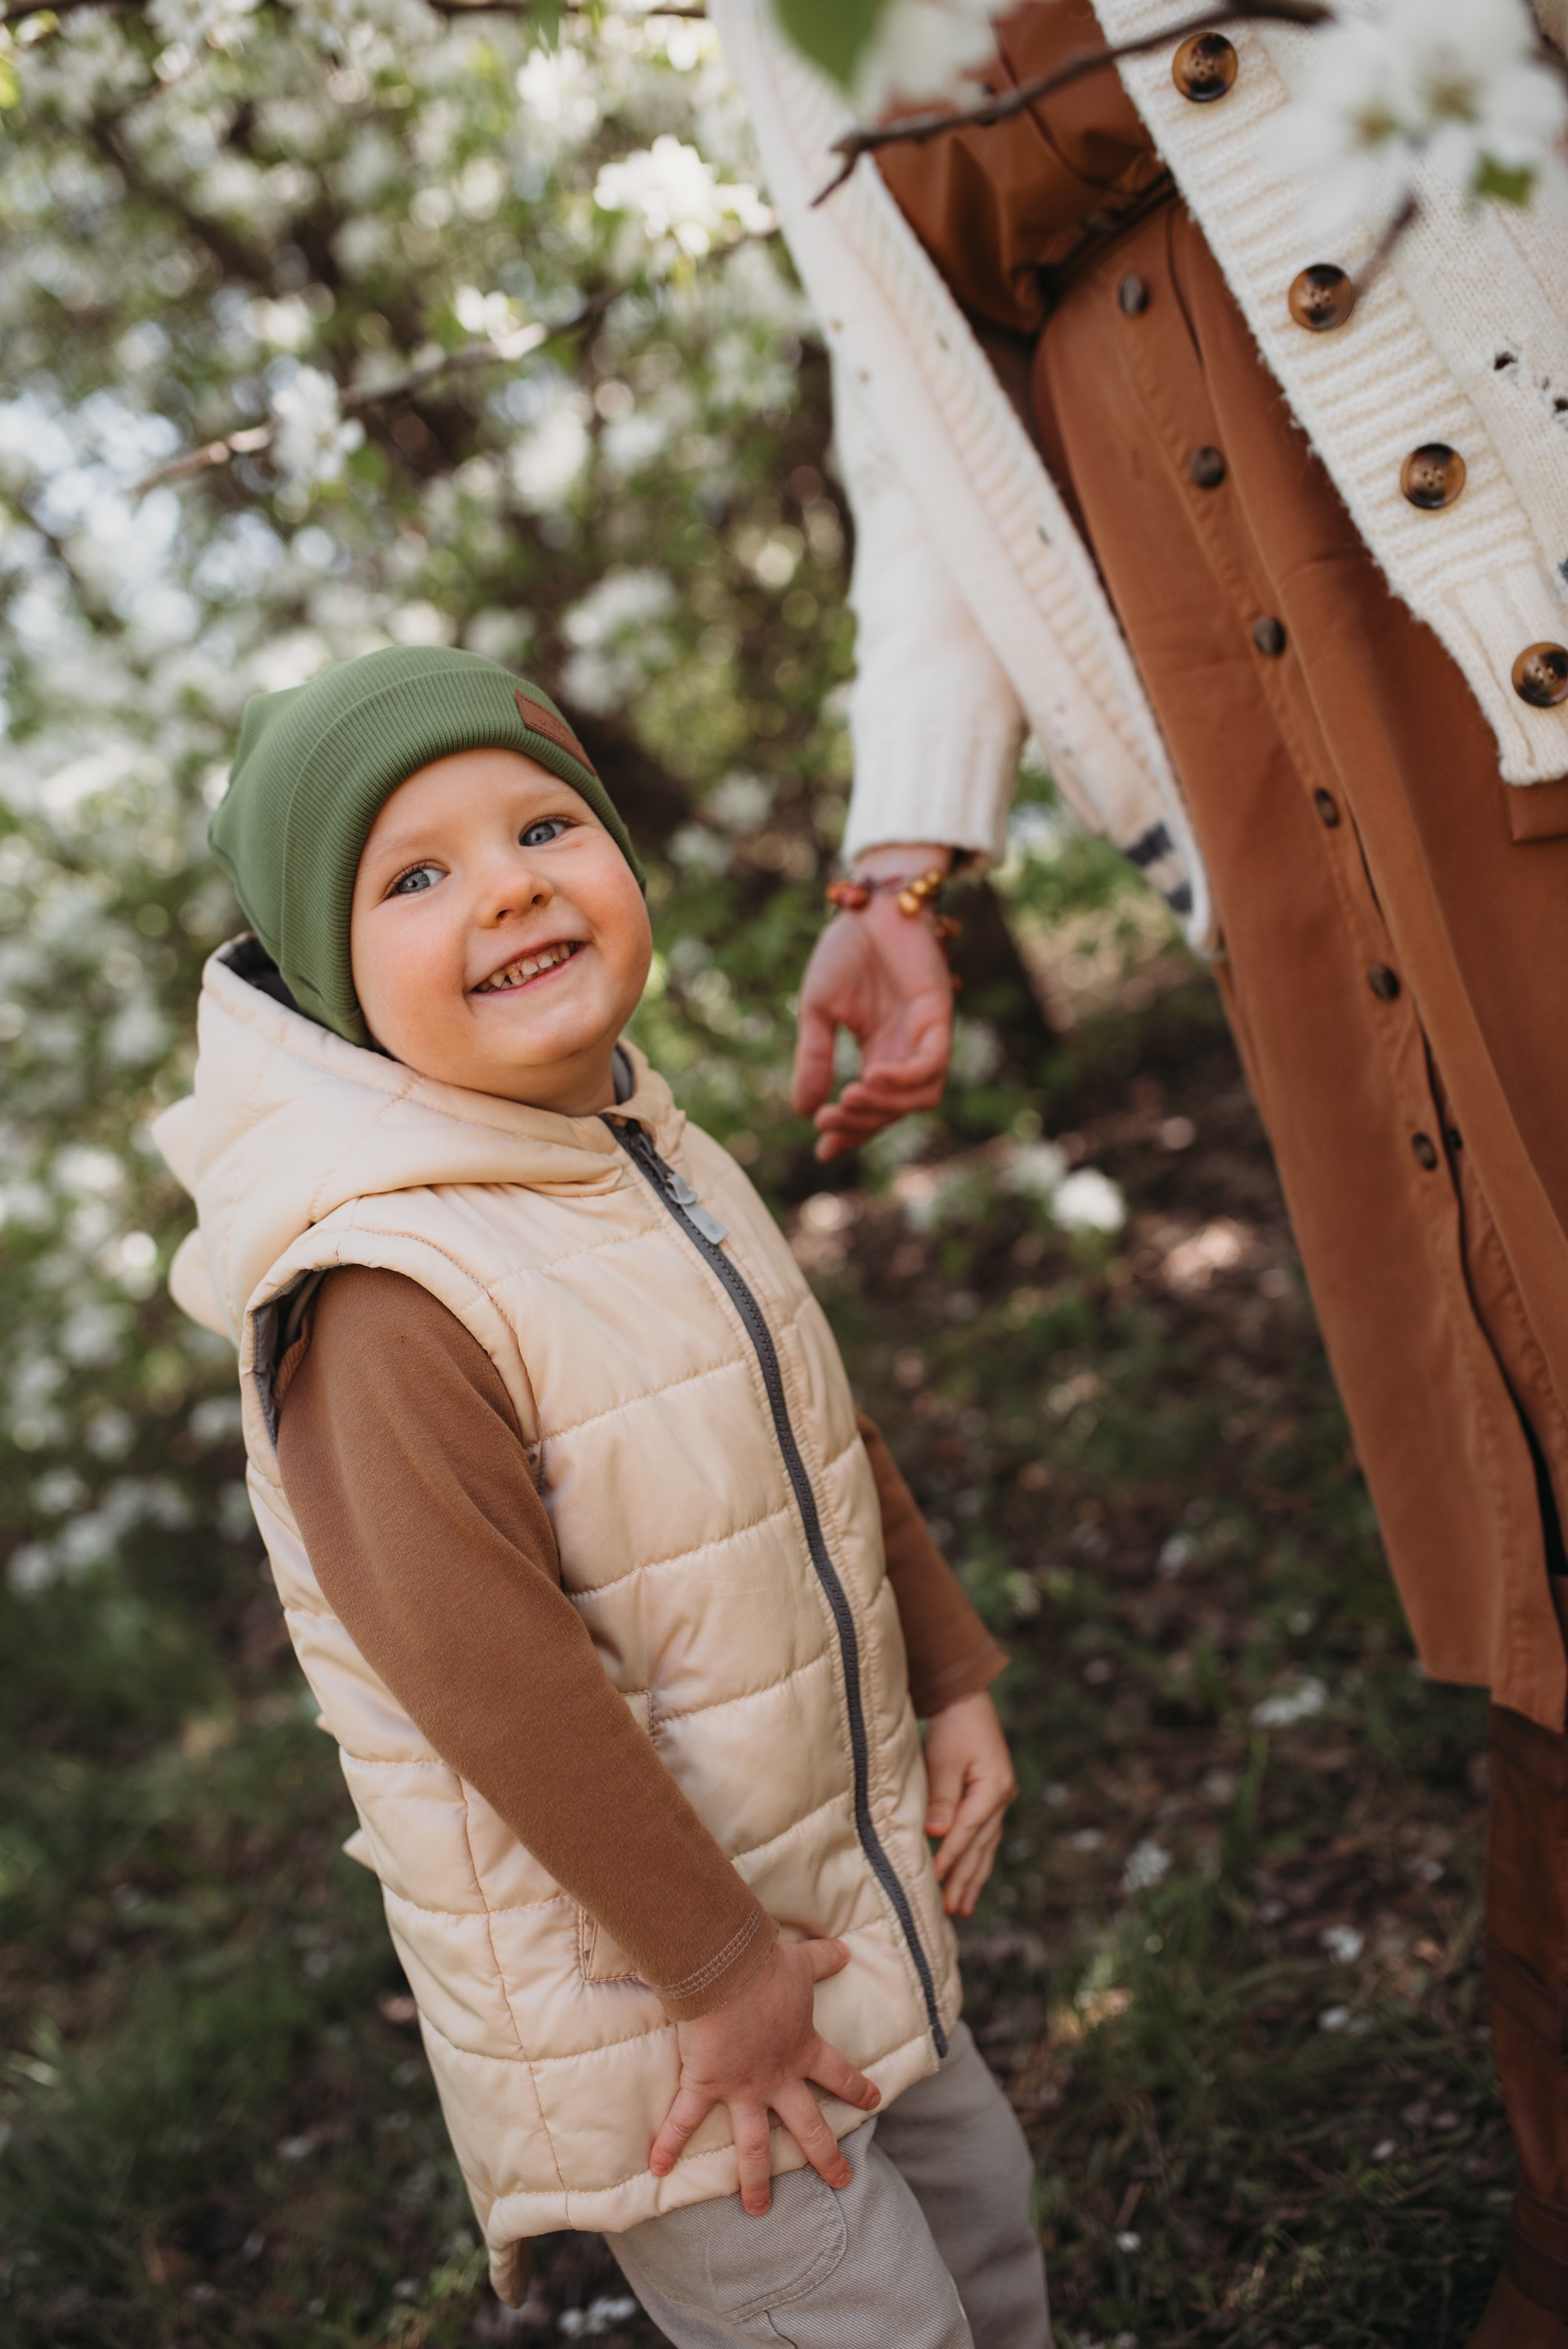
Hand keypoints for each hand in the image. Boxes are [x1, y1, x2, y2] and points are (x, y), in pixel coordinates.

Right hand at [649, 1936, 880, 2215]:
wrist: (726, 1968)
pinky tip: (658, 2169)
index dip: (857, 2088)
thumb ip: (824, 1958)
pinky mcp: (706, 2083)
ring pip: (755, 2145)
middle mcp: (778, 2078)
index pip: (839, 2074)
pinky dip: (669, 2144)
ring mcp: (742, 2088)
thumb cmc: (765, 1965)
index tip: (874, 2103)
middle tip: (842, 2180)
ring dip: (756, 2180)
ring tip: (760, 2210)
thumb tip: (846, 1948)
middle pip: (809, 2126)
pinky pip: (685, 2120)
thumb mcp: (800, 1962)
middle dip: (826, 2156)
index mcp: (803, 2049)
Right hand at [792, 843, 956, 1162]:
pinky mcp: (939, 1016)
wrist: (867, 904)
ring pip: (921, 1097)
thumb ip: (814, 1059)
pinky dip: (904, 1080)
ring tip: (849, 1098)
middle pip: (896, 1109)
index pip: (872, 1107)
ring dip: (885, 1107)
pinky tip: (870, 1077)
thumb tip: (803, 1111)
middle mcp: (906, 1049)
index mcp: (880, 1051)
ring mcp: (926, 1035)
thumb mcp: (819, 1012)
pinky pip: (932, 1066)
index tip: (821, 1153)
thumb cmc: (846, 951)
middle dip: (862, 1123)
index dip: (850, 1134)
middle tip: (829, 1119)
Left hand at [924, 1691, 1015, 1918]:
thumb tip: (937, 1836)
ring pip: (986, 1846)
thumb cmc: (953, 1725)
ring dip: (973, 1876)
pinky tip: (970, 1875)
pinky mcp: (991, 1797)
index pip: (968, 1831)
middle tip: (953, 1912)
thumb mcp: (944, 1759)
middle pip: (982, 1847)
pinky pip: (984, 1836)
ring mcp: (1000, 1799)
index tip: (934, 1881)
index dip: (951, 1858)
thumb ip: (941, 1798)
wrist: (966, 1699)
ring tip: (963, 1907)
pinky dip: (975, 1858)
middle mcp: (1002, 1798)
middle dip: (966, 1880)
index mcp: (994, 1789)